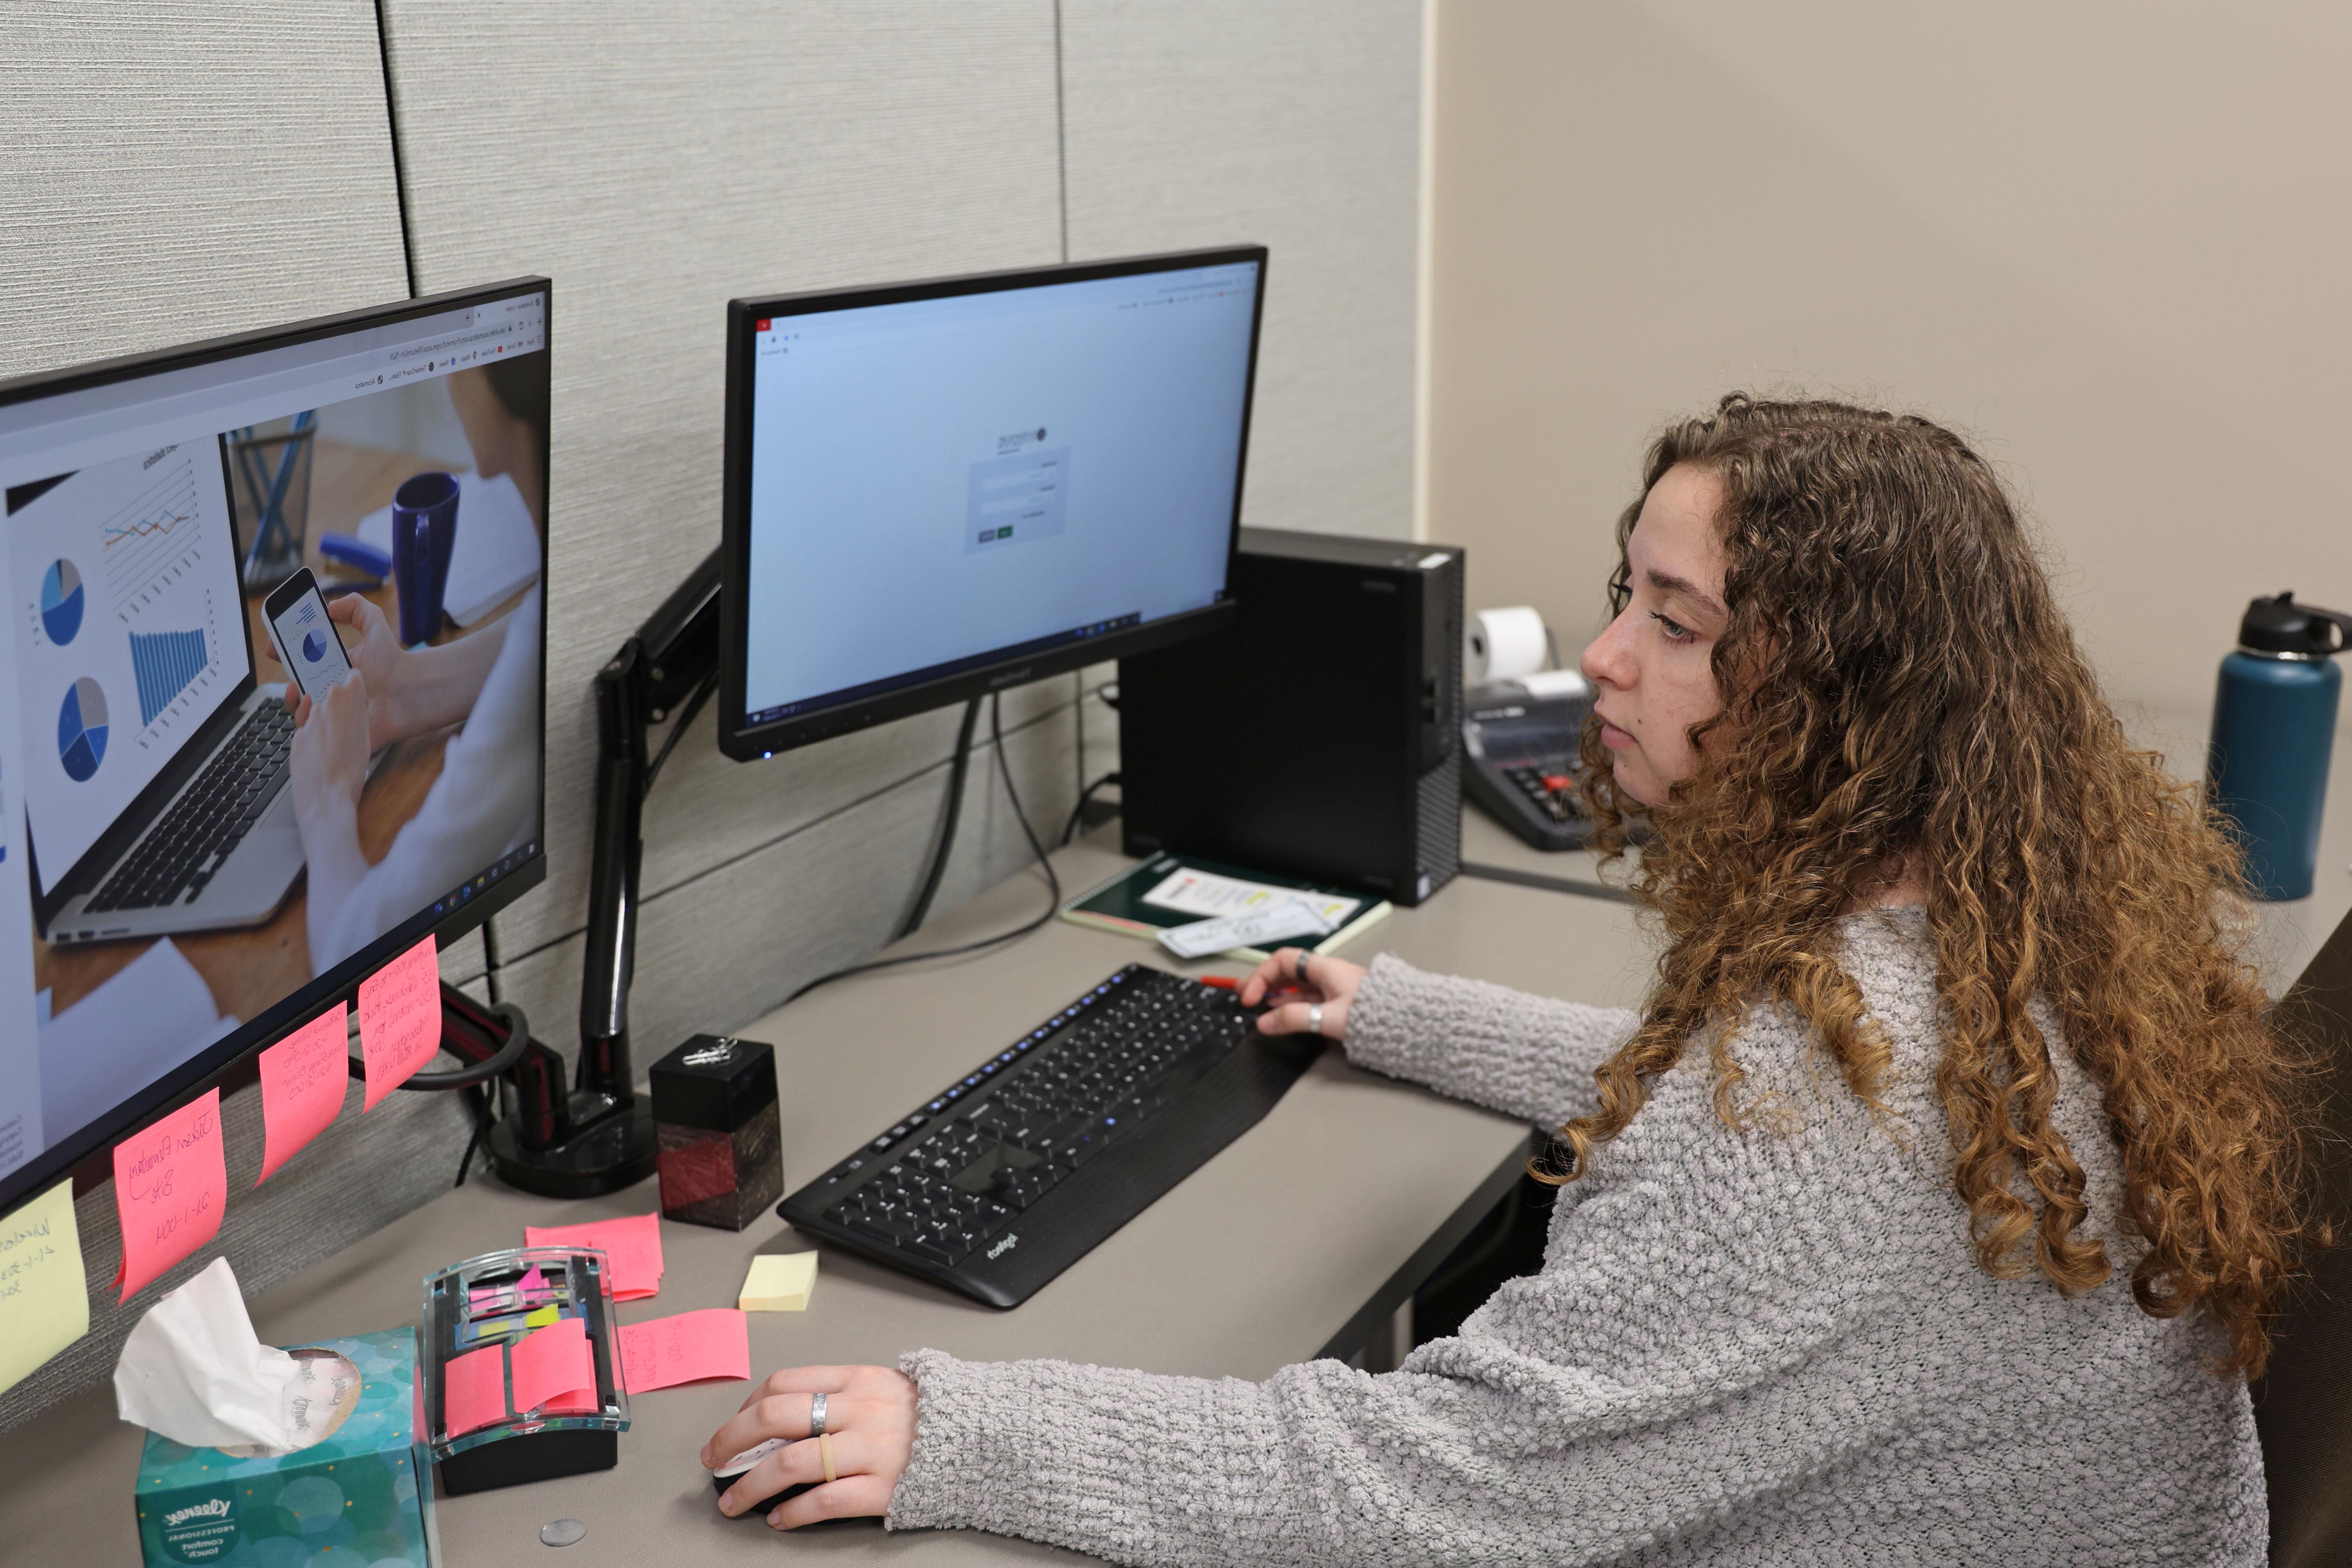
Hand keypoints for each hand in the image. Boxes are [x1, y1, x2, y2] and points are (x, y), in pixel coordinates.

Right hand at [277, 596, 411, 751]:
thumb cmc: (392, 661)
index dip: (282, 650)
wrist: (409, 690)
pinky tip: (315, 705)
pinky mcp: (334, 726)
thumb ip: (356, 608)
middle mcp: (325, 685)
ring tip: (298, 686)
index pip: (297, 658)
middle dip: (283, 671)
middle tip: (283, 663)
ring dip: (291, 696)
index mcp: (328, 663)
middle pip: (291, 679)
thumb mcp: (375, 626)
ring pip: (296, 705)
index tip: (275, 644)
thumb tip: (329, 606)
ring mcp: (328, 706)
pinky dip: (305, 716)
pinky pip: (309, 727)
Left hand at [288, 671, 369, 830]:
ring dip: (326, 720)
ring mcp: (307, 722)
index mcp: (348, 702)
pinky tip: (326, 753)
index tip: (357, 685)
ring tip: (338, 740)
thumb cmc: (351, 772)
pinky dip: (315, 737)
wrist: (325, 799)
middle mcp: (324, 707)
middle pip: (331, 693)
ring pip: (317, 713)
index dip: (355, 682)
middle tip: (350, 717)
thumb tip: (353, 701)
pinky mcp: (297, 738)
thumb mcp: (366, 738)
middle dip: (339, 701)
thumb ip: (358, 715)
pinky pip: (308, 731)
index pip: (351, 677)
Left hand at [700, 1364, 916, 1528]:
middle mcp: (859, 1411)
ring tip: (734, 1502)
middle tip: (714, 1461)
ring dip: (750, 1486)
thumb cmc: (930, 1416)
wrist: (986, 1438)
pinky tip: (780, 1519)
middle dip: (732, 1441)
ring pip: (790, 1463)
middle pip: (775, 1417)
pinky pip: (824, 1501)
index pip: (784, 1383)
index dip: (747, 1407)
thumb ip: (839, 1394)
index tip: (731, 1429)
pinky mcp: (882, 1488)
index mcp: (857, 1380)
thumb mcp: (884, 1387)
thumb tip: (779, 1415)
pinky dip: (793, 1513)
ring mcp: (870, 1450)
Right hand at [1240, 949, 1366, 1041]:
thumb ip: (1294, 1019)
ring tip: (1257, 1009)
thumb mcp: (1329, 1017)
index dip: (1262, 975)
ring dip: (1275, 997)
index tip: (1251, 997)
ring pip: (1296, 989)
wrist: (1407, 1022)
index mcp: (1324, 968)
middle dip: (1264, 983)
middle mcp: (1327, 975)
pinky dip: (1290, 1007)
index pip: (1283, 961)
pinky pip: (1307, 1001)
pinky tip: (1280, 1016)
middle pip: (1287, 973)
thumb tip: (1264, 1022)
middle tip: (1244, 997)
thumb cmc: (1374, 1013)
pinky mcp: (1337, 1005)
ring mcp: (1332, 990)